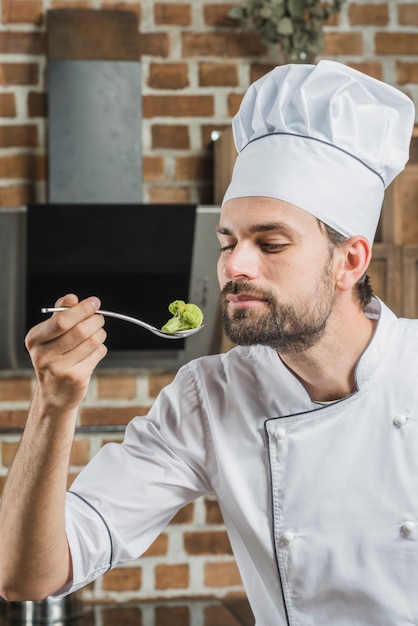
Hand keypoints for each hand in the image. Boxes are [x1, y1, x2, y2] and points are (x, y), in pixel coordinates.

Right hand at [25, 294, 107, 411]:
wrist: (55, 393)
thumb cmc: (55, 357)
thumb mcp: (51, 335)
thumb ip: (61, 313)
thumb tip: (72, 298)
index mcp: (35, 339)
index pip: (61, 320)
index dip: (82, 309)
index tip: (94, 302)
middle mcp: (43, 354)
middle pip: (80, 330)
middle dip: (96, 321)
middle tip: (100, 319)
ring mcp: (59, 368)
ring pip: (92, 341)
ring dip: (100, 334)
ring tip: (97, 335)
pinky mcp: (75, 378)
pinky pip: (97, 354)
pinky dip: (100, 349)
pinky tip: (94, 351)